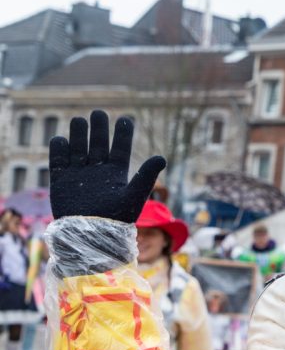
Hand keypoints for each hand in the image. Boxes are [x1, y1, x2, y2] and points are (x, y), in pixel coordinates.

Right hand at [48, 111, 164, 221]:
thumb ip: (146, 176)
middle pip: (98, 143)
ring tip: (80, 120)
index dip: (122, 134)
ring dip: (78, 134)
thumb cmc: (115, 220)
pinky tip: (61, 140)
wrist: (90, 236)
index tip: (125, 119)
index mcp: (116, 173)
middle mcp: (97, 170)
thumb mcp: (133, 196)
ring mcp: (78, 174)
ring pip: (78, 148)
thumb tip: (162, 157)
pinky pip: (58, 161)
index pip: (120, 148)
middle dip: (98, 129)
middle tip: (98, 113)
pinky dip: (58, 149)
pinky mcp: (60, 181)